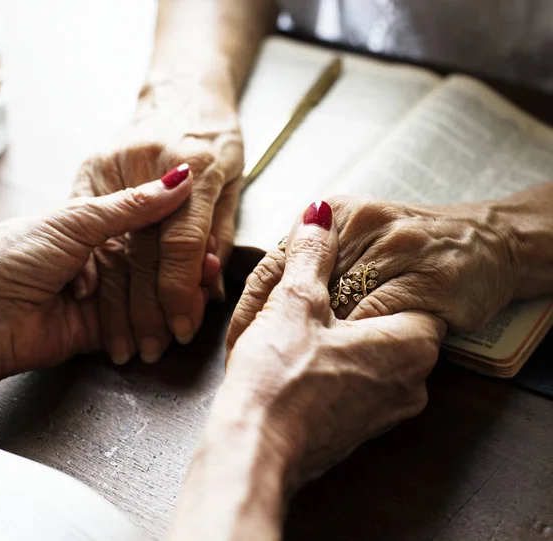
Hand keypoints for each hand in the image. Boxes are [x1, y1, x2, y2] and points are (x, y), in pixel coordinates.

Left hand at [0, 174, 191, 410]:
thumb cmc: (14, 257)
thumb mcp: (74, 220)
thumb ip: (129, 206)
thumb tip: (177, 180)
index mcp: (90, 225)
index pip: (146, 225)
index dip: (176, 229)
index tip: (204, 233)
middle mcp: (99, 259)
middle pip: (152, 262)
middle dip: (183, 266)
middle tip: (210, 266)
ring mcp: (101, 295)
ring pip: (150, 293)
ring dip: (178, 294)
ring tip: (204, 292)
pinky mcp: (101, 330)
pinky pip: (140, 323)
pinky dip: (163, 320)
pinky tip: (185, 315)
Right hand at [73, 81, 243, 363]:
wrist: (181, 90)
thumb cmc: (217, 135)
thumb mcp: (233, 180)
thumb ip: (220, 233)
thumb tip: (211, 289)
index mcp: (196, 163)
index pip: (184, 243)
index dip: (182, 292)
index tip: (183, 328)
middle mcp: (150, 162)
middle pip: (144, 252)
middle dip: (148, 309)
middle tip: (153, 350)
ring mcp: (113, 163)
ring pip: (113, 246)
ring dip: (118, 302)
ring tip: (125, 342)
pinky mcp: (90, 167)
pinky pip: (91, 229)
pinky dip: (96, 271)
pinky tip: (98, 305)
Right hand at [223, 201, 445, 481]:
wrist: (254, 451)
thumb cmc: (279, 378)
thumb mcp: (295, 302)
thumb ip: (312, 253)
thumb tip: (318, 214)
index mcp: (411, 345)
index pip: (405, 290)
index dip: (363, 274)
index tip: (334, 271)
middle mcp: (412, 381)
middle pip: (380, 320)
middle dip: (341, 303)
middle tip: (302, 295)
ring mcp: (387, 409)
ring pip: (362, 350)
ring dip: (329, 333)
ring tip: (288, 326)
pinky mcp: (359, 427)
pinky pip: (350, 379)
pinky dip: (325, 363)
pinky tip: (290, 358)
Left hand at [227, 196, 517, 352]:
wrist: (484, 243)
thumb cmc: (408, 249)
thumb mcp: (354, 240)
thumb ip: (310, 258)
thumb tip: (260, 301)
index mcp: (335, 212)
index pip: (276, 263)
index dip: (252, 309)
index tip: (237, 345)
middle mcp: (361, 223)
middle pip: (298, 285)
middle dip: (272, 332)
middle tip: (251, 367)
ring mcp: (396, 248)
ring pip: (337, 305)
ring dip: (311, 345)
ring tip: (288, 376)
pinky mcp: (428, 277)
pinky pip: (379, 318)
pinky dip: (357, 346)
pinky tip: (343, 369)